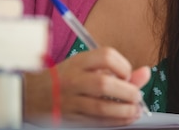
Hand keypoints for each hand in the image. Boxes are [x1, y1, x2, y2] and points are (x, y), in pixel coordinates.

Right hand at [23, 47, 150, 125]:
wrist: (31, 94)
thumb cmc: (67, 77)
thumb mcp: (89, 66)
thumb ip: (119, 69)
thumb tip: (146, 73)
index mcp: (80, 61)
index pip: (106, 56)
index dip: (123, 65)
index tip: (127, 74)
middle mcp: (74, 79)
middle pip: (104, 83)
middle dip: (127, 92)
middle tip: (137, 96)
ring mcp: (70, 100)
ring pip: (101, 106)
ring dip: (124, 111)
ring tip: (135, 111)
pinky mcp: (69, 117)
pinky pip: (95, 121)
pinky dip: (114, 122)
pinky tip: (124, 119)